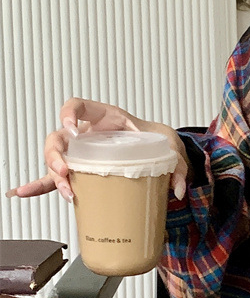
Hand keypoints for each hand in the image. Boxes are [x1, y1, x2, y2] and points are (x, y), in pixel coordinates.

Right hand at [5, 98, 191, 201]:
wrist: (163, 155)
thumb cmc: (160, 144)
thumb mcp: (171, 149)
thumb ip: (177, 167)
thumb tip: (176, 189)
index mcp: (106, 118)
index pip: (77, 105)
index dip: (69, 113)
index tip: (73, 130)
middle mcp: (89, 134)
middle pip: (59, 137)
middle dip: (56, 154)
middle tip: (66, 172)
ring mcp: (83, 153)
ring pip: (56, 160)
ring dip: (53, 175)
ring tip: (65, 191)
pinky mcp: (84, 172)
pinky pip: (57, 178)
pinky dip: (40, 185)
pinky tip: (24, 192)